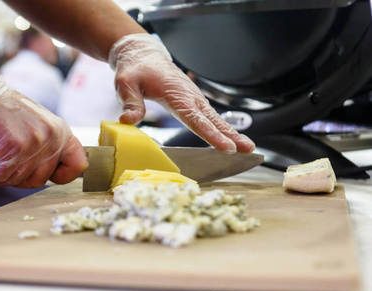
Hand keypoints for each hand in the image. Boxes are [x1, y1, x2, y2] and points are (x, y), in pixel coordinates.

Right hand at [0, 79, 87, 187]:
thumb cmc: (2, 109)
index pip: (79, 165)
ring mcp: (34, 145)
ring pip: (19, 180)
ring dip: (1, 176)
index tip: (49, 176)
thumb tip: (49, 172)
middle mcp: (52, 138)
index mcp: (62, 132)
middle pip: (42, 180)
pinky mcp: (12, 150)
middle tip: (5, 168)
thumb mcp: (38, 123)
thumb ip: (48, 146)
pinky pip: (0, 177)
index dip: (63, 176)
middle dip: (21, 179)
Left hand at [109, 33, 254, 152]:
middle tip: (248, 149)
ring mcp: (194, 98)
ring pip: (216, 118)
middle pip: (213, 119)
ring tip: (248, 148)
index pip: (196, 118)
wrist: (144, 56)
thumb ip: (130, 102)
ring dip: (232, 133)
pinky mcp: (193, 101)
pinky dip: (223, 128)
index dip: (211, 134)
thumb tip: (128, 121)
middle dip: (231, 135)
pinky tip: (232, 139)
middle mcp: (190, 97)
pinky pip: (210, 117)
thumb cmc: (135, 69)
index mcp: (176, 94)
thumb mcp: (126, 83)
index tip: (226, 147)